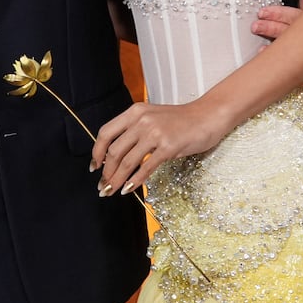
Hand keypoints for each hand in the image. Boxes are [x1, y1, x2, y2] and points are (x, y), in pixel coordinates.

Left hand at [90, 101, 227, 198]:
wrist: (208, 116)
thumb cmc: (181, 120)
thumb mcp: (153, 117)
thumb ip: (134, 130)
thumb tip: (114, 155)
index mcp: (135, 112)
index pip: (106, 132)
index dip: (97, 152)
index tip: (94, 167)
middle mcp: (142, 120)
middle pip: (114, 151)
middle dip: (106, 172)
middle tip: (103, 185)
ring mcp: (156, 133)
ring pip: (127, 162)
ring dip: (116, 180)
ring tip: (112, 191)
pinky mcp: (169, 147)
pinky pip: (145, 167)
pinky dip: (135, 181)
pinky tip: (129, 189)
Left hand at [251, 0, 302, 81]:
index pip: (298, 16)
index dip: (279, 14)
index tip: (262, 12)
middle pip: (296, 34)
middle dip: (274, 30)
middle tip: (256, 26)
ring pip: (298, 54)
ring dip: (276, 51)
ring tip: (260, 50)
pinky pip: (302, 73)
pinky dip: (286, 70)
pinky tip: (271, 65)